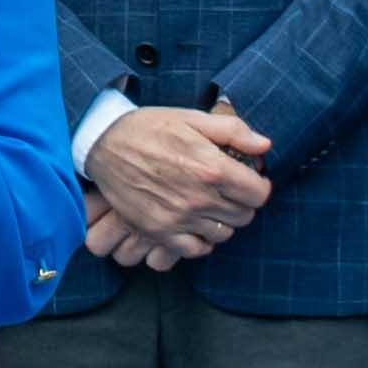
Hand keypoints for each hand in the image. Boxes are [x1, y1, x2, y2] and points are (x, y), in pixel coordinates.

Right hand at [82, 104, 272, 264]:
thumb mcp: (191, 118)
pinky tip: (195, 223)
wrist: (103, 144)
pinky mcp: (160, 232)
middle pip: (244, 216)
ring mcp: (179, 219)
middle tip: (230, 190)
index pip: (258, 194)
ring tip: (211, 204)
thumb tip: (265, 145)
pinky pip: (197, 249)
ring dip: (223, 221)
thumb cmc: (148, 128)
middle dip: (243, 202)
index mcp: (211, 168)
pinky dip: (202, 240)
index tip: (251, 180)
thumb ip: (233, 130)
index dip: (259, 186)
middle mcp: (198, 198)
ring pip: (223, 234)